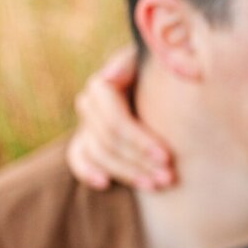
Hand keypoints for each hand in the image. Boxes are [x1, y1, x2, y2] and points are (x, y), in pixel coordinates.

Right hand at [66, 46, 174, 190]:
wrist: (163, 78)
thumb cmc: (166, 69)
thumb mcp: (162, 62)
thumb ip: (150, 62)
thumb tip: (109, 76)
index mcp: (104, 85)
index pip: (116, 120)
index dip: (140, 141)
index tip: (167, 157)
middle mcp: (90, 103)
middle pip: (108, 141)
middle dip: (139, 162)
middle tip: (169, 177)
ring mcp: (86, 121)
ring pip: (98, 153)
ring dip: (127, 173)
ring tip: (157, 185)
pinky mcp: (87, 137)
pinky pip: (78, 157)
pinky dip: (87, 171)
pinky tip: (105, 184)